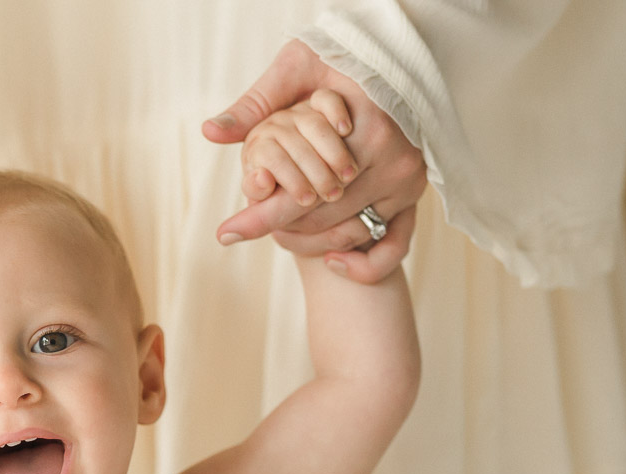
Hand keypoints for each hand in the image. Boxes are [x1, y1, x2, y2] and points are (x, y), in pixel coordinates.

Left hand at [204, 40, 425, 282]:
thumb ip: (254, 104)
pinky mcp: (414, 195)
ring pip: (348, 233)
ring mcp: (408, 181)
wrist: (386, 61)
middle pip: (322, 216)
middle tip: (244, 227)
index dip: (260, 213)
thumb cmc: (338, 59)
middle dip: (280, 226)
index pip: (302, 189)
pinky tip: (330, 260)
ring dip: (310, 240)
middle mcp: (394, 160)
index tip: (224, 233)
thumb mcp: (294, 69)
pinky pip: (389, 246)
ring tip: (277, 230)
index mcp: (369, 128)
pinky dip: (361, 263)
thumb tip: (211, 132)